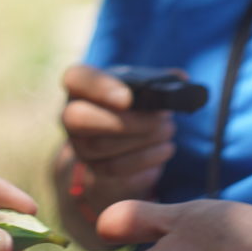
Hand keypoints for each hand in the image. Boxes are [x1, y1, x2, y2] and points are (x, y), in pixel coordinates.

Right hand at [60, 64, 175, 214]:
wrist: (118, 135)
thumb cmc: (132, 102)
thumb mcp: (141, 86)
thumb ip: (160, 80)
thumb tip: (182, 80)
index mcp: (79, 84)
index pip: (75, 78)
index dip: (99, 87)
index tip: (128, 98)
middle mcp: (70, 115)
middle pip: (79, 119)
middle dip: (127, 122)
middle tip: (163, 121)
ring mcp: (78, 145)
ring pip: (100, 147)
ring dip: (142, 142)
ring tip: (168, 135)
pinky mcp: (91, 170)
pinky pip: (113, 172)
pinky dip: (143, 163)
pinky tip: (163, 152)